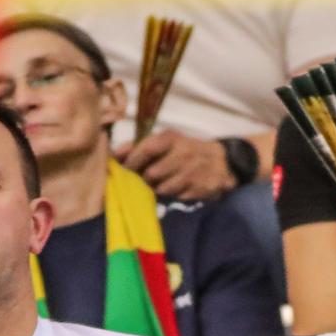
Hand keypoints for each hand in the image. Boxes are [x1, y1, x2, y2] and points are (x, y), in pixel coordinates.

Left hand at [115, 131, 234, 199]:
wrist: (222, 161)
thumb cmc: (184, 152)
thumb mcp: (164, 143)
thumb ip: (138, 147)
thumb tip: (114, 155)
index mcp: (171, 138)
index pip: (146, 149)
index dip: (132, 162)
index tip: (125, 171)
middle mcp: (184, 153)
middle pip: (152, 174)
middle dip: (144, 181)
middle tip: (144, 182)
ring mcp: (194, 171)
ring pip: (164, 188)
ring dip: (158, 190)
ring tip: (160, 187)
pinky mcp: (202, 188)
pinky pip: (178, 197)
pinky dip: (173, 197)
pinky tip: (176, 191)